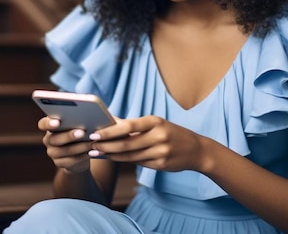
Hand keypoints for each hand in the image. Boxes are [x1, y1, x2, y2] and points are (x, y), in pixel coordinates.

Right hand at [38, 116, 92, 172]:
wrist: (80, 152)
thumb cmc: (80, 130)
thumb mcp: (77, 124)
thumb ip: (76, 120)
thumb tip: (86, 117)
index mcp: (49, 125)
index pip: (43, 124)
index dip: (48, 123)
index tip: (57, 122)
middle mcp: (48, 139)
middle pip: (55, 138)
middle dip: (69, 135)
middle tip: (82, 132)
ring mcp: (52, 152)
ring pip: (65, 150)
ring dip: (80, 146)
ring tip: (91, 143)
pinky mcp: (59, 163)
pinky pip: (71, 161)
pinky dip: (83, 156)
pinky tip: (92, 152)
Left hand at [89, 116, 205, 171]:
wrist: (196, 150)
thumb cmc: (170, 133)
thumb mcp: (156, 123)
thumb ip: (134, 125)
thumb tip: (110, 121)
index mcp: (156, 122)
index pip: (128, 126)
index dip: (110, 131)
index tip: (95, 133)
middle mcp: (159, 136)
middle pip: (126, 144)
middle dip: (106, 146)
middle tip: (91, 146)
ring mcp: (161, 152)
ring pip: (130, 156)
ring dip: (112, 155)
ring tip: (98, 152)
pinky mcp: (161, 165)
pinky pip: (138, 163)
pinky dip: (123, 160)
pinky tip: (113, 157)